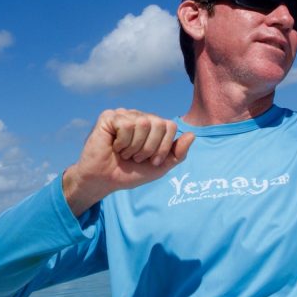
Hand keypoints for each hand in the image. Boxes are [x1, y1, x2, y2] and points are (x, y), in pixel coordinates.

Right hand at [62, 108, 194, 215]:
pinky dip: (122, 142)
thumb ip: (178, 154)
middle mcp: (139, 116)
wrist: (105, 181)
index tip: (151, 161)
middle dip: (149, 148)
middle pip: (158, 123)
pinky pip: (126, 125)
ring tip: (124, 153)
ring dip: (134, 147)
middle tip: (136, 158)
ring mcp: (123, 114)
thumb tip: (192, 135)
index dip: (163, 147)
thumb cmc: (130, 172)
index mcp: (152, 125)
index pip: (170, 126)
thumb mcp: (159, 167)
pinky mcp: (108, 117)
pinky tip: (114, 147)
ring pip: (143, 123)